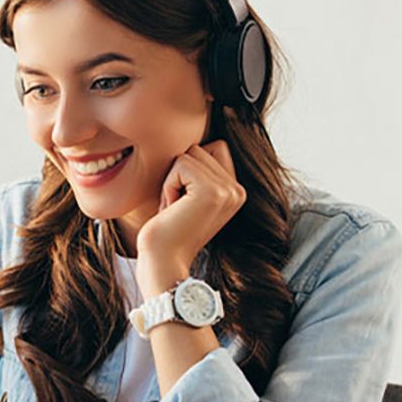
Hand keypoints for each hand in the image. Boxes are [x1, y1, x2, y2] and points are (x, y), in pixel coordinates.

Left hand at [135, 140, 244, 295]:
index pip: (213, 147)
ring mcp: (228, 190)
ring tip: (175, 209)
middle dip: (178, 174)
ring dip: (171, 180)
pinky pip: (180, 164)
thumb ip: (199, 171)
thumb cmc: (166, 230)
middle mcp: (238, 190)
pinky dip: (167, 186)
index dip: (187, 169)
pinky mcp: (211, 191)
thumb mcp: (188, 196)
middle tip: (177, 207)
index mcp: (236, 191)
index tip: (183, 202)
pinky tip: (171, 210)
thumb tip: (192, 139)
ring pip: (189, 154)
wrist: (163, 261)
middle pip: (199, 148)